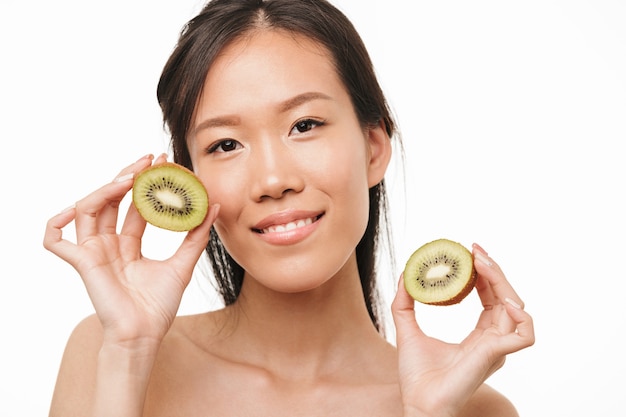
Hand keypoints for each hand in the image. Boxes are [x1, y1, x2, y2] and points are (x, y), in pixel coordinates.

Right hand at [43, 154, 219, 347]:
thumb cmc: (158, 306)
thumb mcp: (182, 264)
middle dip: (127, 177)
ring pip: (88, 210)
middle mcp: (108, 245)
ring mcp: (93, 252)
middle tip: (148, 159)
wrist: (144, 335)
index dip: (145, 184)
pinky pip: (55, 241)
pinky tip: (71, 209)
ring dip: (105, 190)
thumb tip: (214, 206)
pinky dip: (55, 224)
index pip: (133, 205)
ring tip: (129, 177)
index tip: (161, 163)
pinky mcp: (81, 264)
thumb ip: (196, 236)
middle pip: (111, 201)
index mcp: (128, 244)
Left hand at [391, 243, 534, 416]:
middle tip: (474, 250)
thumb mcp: (407, 329)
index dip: (485, 274)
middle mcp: (493, 340)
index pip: (491, 298)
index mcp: (479, 336)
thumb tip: (404, 276)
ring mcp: (497, 348)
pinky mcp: (496, 355)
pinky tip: (503, 298)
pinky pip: (525, 334)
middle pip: (506, 297)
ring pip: (517, 308)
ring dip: (502, 282)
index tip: (471, 253)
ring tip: (481, 263)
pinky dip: (522, 315)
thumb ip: (405, 304)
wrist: (417, 402)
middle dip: (494, 270)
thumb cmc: (417, 376)